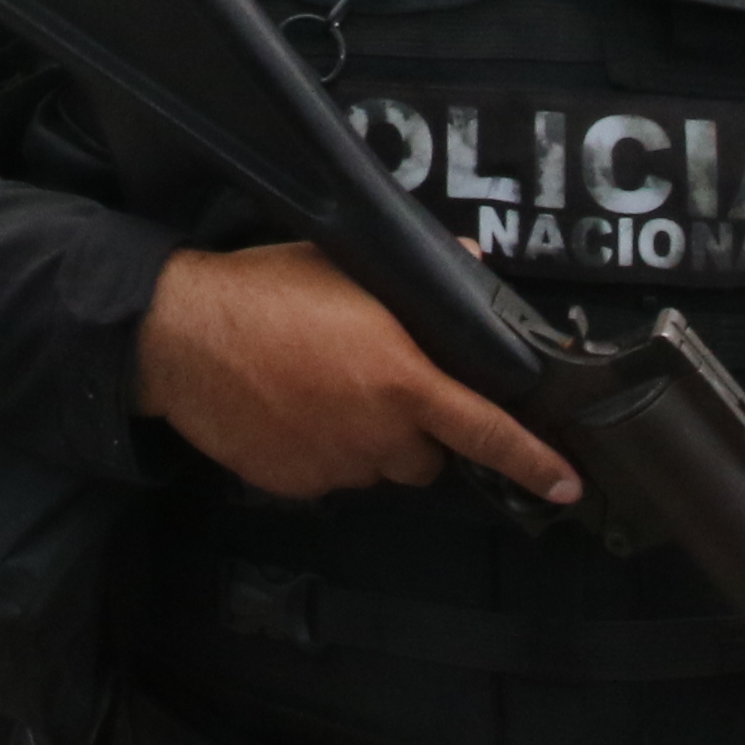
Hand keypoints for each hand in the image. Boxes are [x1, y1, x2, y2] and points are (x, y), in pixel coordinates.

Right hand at [134, 242, 576, 505]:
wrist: (176, 335)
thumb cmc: (262, 291)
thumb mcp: (342, 264)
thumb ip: (418, 272)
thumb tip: (471, 258)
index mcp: (402, 381)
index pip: (487, 432)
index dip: (534, 461)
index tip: (568, 485)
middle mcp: (378, 434)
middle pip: (426, 455)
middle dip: (413, 430)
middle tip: (372, 383)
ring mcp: (336, 467)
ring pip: (376, 466)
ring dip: (366, 440)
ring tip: (317, 392)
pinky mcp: (295, 486)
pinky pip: (328, 476)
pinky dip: (320, 452)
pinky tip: (287, 412)